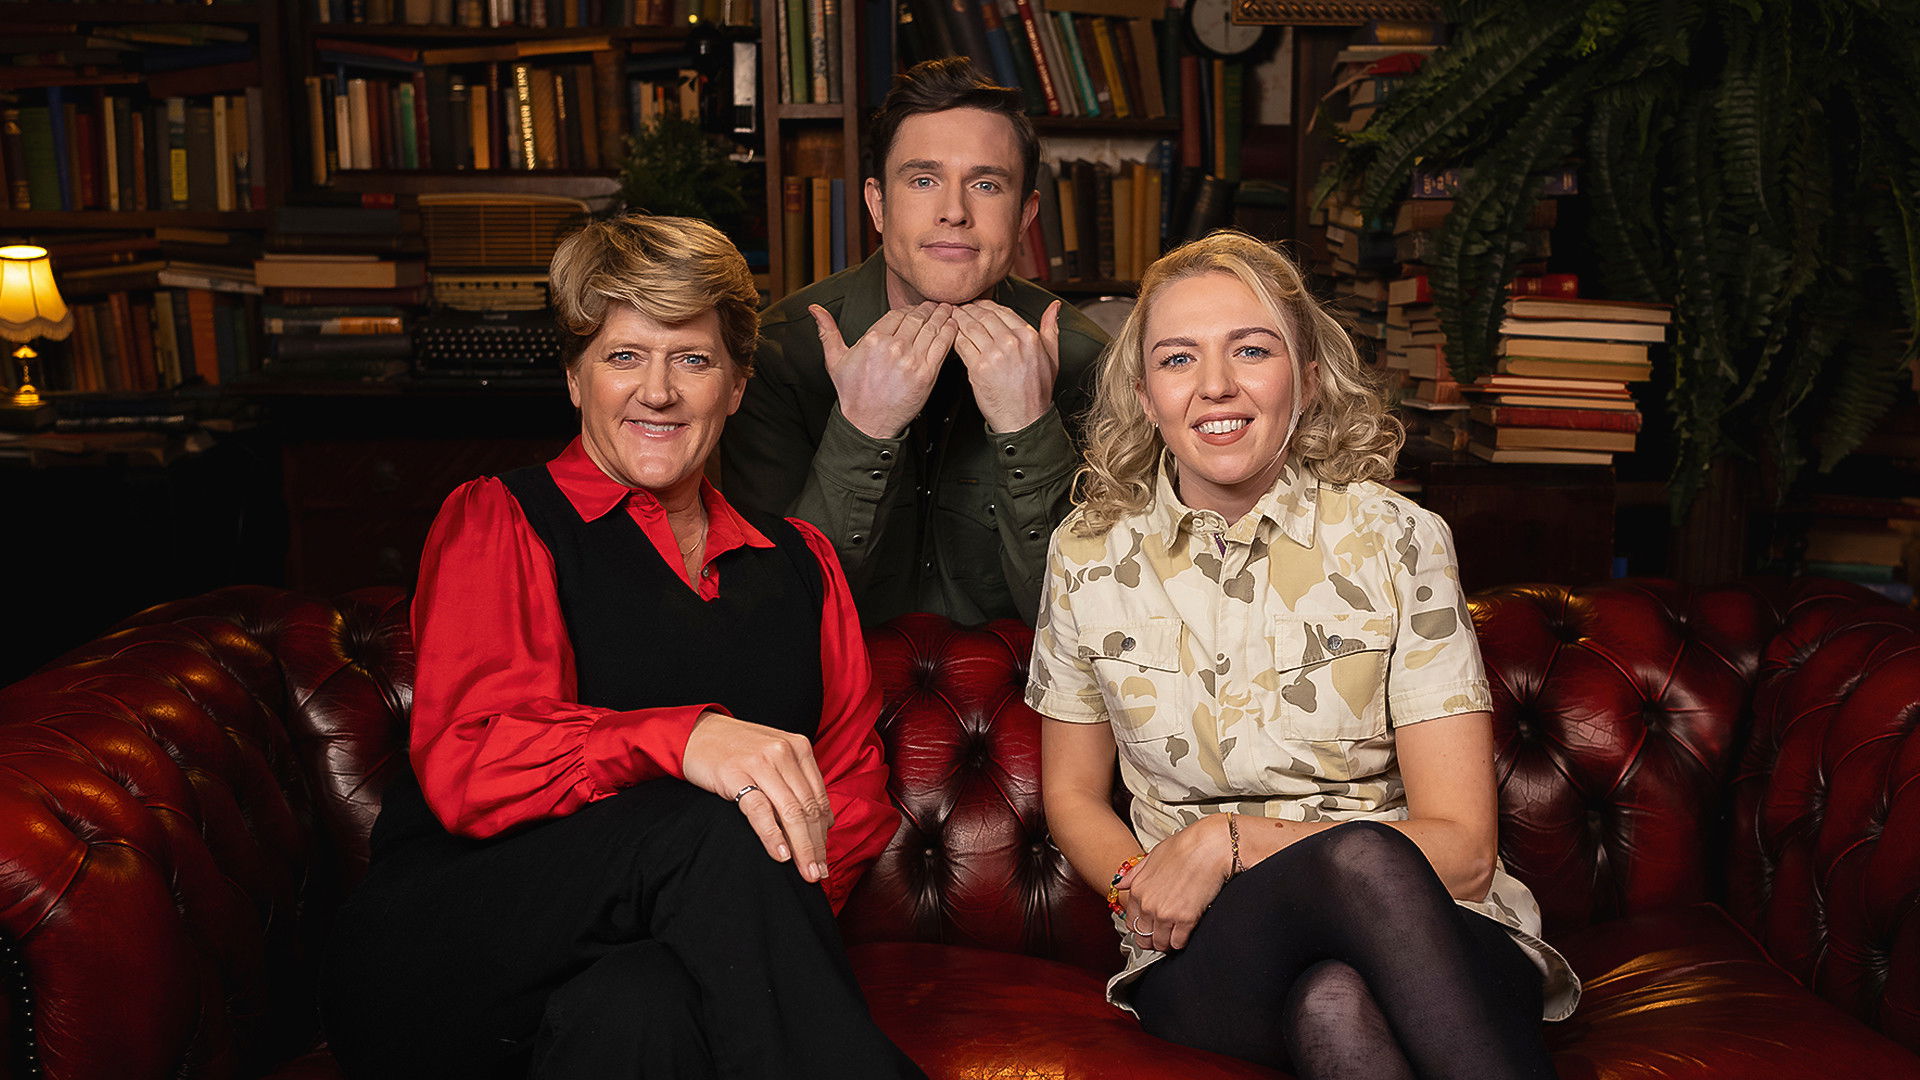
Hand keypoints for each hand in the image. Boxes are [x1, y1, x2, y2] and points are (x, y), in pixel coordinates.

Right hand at [682, 712, 833, 881]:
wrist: (696, 733)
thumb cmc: (738, 750)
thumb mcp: (775, 756)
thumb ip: (799, 782)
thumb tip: (825, 821)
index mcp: (799, 748)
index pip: (819, 798)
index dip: (824, 833)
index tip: (824, 859)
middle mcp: (784, 752)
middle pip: (808, 808)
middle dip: (816, 845)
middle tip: (819, 874)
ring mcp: (760, 762)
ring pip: (790, 811)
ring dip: (801, 847)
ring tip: (805, 872)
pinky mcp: (734, 774)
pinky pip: (760, 809)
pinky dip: (773, 835)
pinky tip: (781, 855)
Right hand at [811, 302, 958, 439]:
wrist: (867, 423)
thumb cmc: (851, 392)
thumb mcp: (835, 359)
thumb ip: (827, 331)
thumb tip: (815, 309)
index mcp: (873, 339)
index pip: (897, 314)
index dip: (909, 309)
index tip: (916, 309)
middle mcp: (893, 346)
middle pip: (917, 319)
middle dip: (929, 309)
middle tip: (937, 304)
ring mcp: (911, 360)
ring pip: (932, 329)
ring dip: (943, 316)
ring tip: (949, 309)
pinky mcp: (927, 374)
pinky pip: (942, 346)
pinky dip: (950, 333)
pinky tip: (954, 326)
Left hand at [951, 299, 1059, 434]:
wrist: (1025, 420)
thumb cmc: (1037, 392)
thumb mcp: (1052, 357)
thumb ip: (1051, 329)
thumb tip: (1054, 306)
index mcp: (1029, 337)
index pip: (1002, 310)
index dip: (986, 305)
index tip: (977, 304)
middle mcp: (1011, 342)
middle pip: (984, 316)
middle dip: (968, 309)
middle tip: (958, 307)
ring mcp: (993, 355)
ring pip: (970, 327)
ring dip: (958, 319)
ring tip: (951, 316)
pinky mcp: (978, 369)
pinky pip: (961, 344)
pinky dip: (954, 336)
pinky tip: (950, 334)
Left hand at [1120, 814, 1231, 951]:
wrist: (1208, 846)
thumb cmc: (1185, 847)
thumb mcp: (1152, 855)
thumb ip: (1135, 873)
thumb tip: (1121, 883)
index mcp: (1138, 889)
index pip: (1132, 922)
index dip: (1142, 928)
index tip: (1149, 928)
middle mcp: (1147, 904)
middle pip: (1144, 937)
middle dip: (1153, 939)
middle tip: (1163, 935)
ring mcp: (1165, 913)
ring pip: (1161, 943)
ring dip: (1168, 943)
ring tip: (1175, 935)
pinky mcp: (1185, 920)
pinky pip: (1179, 943)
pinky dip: (1182, 941)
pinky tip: (1187, 933)